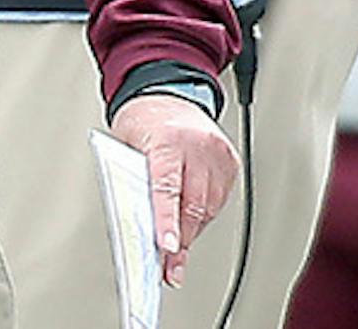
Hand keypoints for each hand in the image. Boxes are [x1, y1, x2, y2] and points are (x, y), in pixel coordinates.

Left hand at [109, 92, 238, 288]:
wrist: (169, 90)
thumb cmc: (144, 118)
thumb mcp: (127, 143)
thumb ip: (134, 177)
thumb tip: (138, 221)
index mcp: (168, 140)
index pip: (166, 188)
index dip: (166, 222)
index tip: (166, 248)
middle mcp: (198, 147)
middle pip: (192, 205)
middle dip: (180, 240)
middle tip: (169, 267)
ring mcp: (218, 155)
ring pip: (208, 208)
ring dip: (191, 230)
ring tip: (176, 249)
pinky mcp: (230, 163)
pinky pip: (218, 200)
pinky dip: (202, 215)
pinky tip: (190, 223)